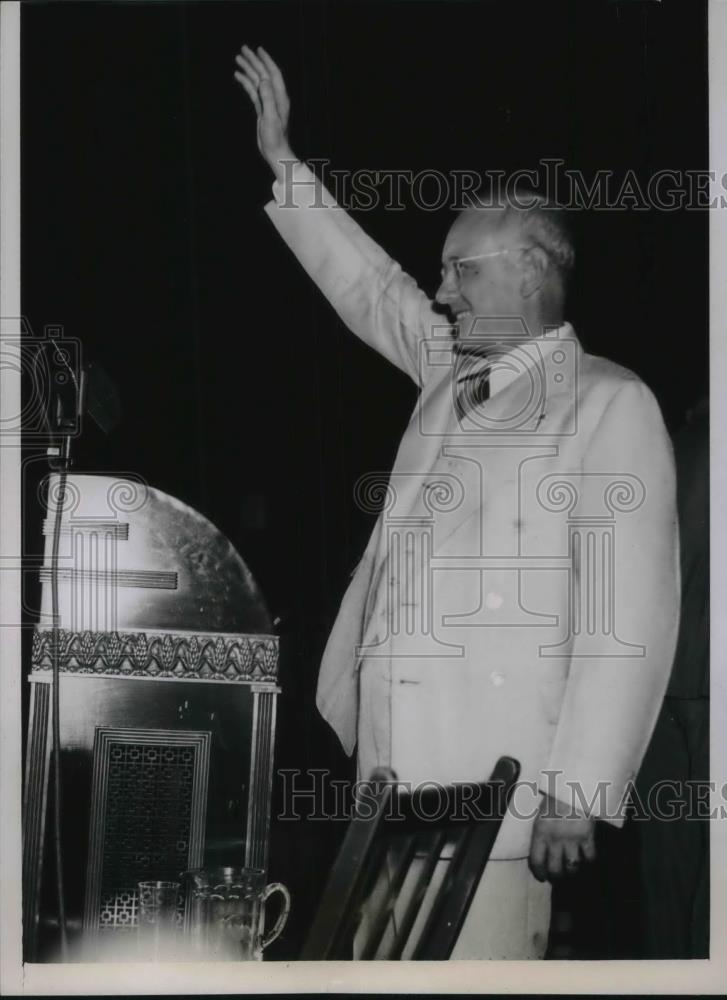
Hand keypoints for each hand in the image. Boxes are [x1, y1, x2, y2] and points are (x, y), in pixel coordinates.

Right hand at [234, 45, 293, 181]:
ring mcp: (268, 102)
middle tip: (243, 50)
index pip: (273, 74)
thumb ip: (268, 98)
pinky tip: (239, 76)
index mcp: (280, 97)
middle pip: (263, 74)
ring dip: (248, 70)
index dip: (266, 60)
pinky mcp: (262, 109)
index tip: (258, 50)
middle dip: (254, 61)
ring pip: (257, 81)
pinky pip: (253, 91)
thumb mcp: (271, 117)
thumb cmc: (275, 137)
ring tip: (238, 59)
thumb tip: (263, 79)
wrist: (275, 151)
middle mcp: (275, 97)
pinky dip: (246, 83)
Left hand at [528, 793, 595, 881]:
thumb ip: (542, 830)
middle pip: (555, 869)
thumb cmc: (556, 795)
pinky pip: (590, 857)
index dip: (539, 872)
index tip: (542, 876)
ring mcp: (572, 839)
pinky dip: (590, 860)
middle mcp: (554, 839)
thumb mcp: (542, 812)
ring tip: (573, 870)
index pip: (536, 861)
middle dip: (557, 877)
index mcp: (539, 831)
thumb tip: (542, 846)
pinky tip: (588, 859)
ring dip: (573, 872)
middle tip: (559, 877)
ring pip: (573, 867)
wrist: (574, 783)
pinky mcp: (587, 836)